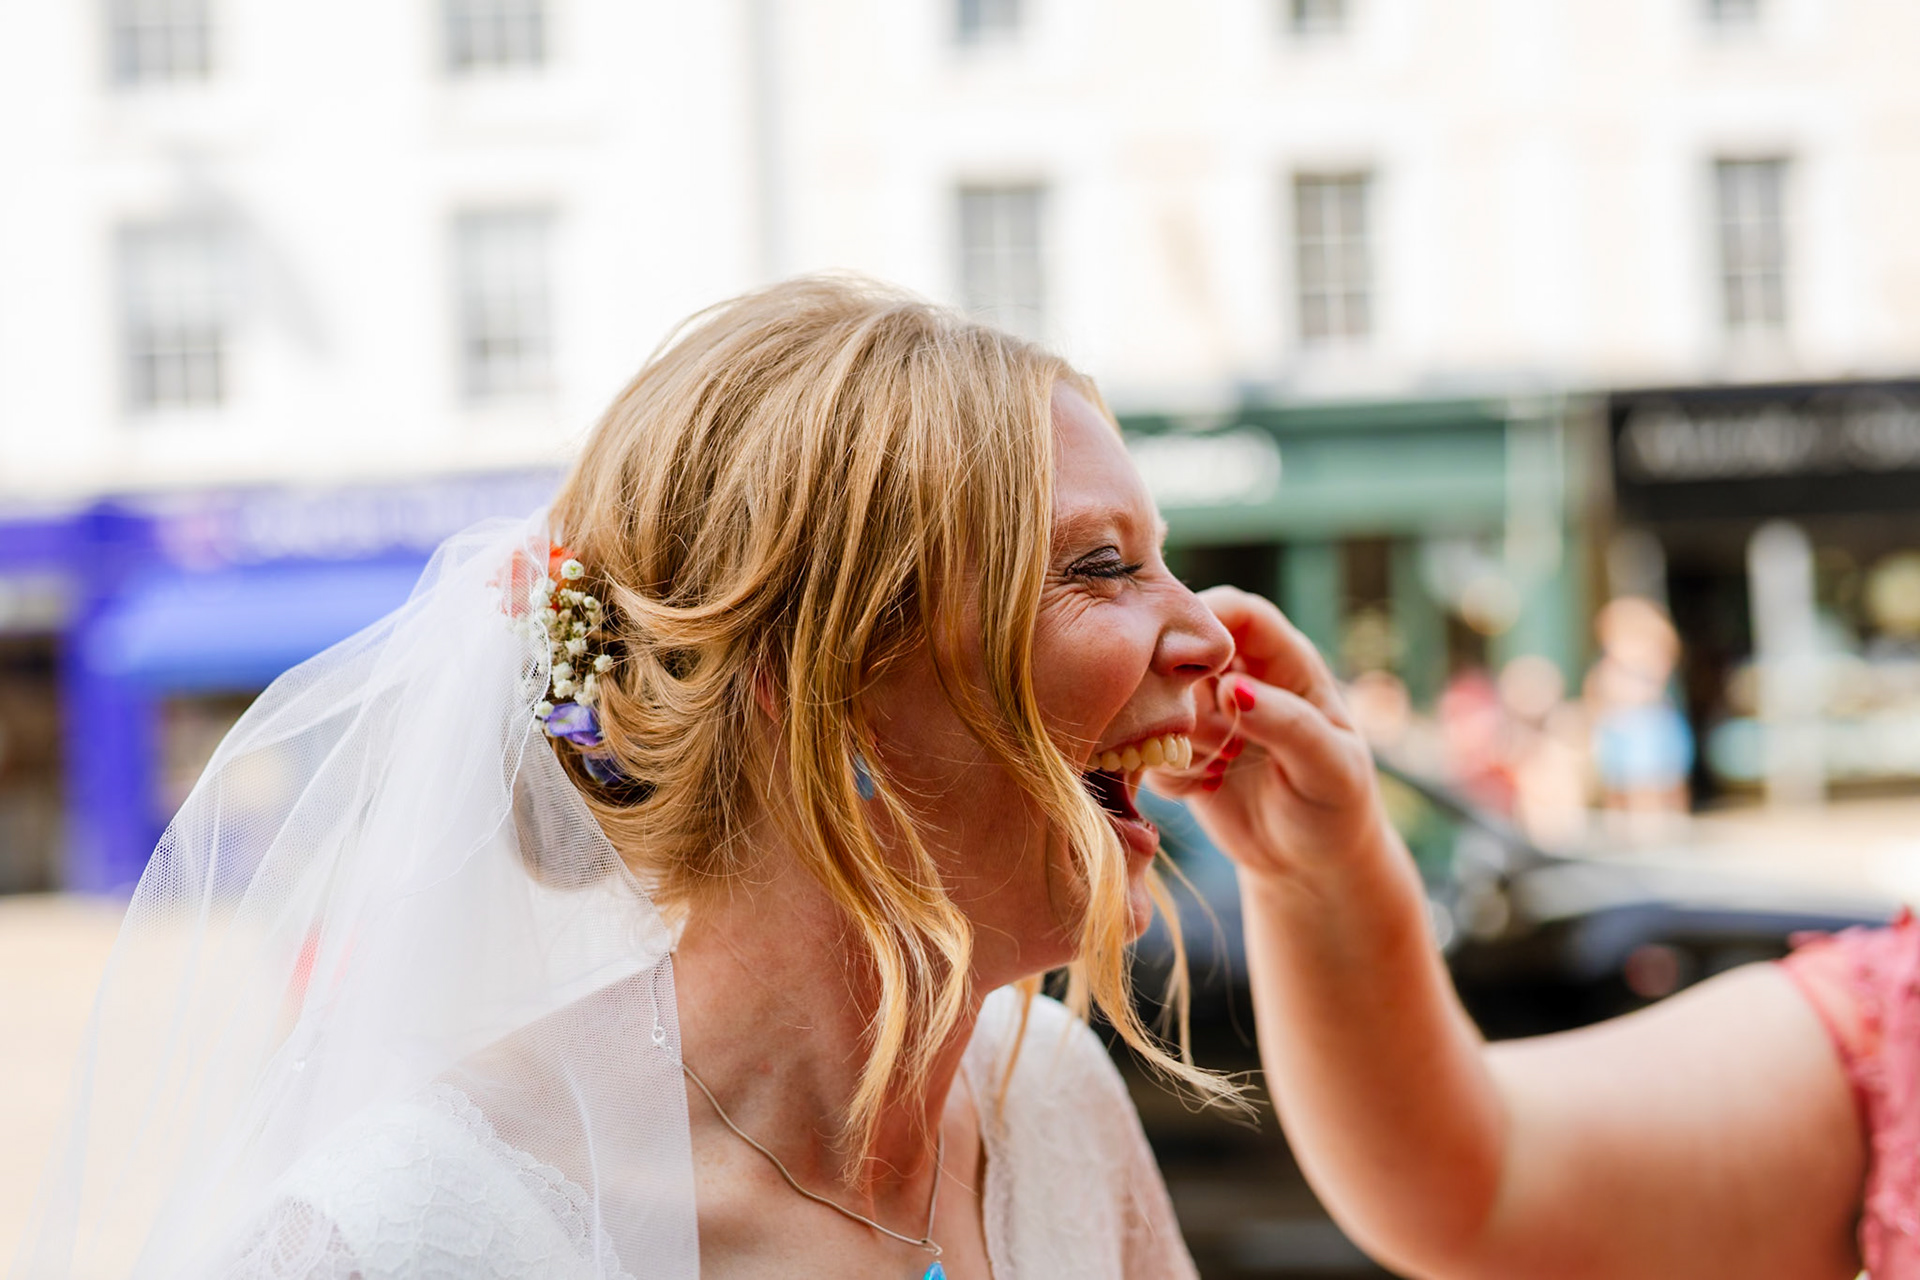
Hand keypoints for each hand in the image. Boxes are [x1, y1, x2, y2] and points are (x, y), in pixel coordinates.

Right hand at [1147, 586, 1394, 882]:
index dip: (1208, 618)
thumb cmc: (1337, 807)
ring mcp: (1206, 715)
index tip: (1188, 656)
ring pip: (1158, 697)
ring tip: (1220, 767)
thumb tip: (1233, 689)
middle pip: (1184, 648)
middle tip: (1208, 733)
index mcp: (1286, 663)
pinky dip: (1167, 769)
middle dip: (1181, 688)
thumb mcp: (1330, 766)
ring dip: (1176, 734)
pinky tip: (1204, 790)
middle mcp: (1241, 679)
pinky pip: (1147, 746)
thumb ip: (1287, 723)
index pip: (1240, 612)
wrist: (1312, 864)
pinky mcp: (1180, 753)